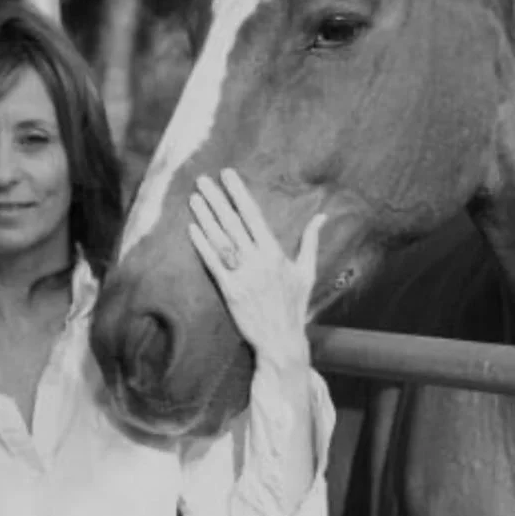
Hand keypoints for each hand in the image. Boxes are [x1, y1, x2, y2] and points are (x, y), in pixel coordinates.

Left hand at [187, 168, 325, 364]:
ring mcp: (242, 276)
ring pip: (220, 240)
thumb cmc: (294, 306)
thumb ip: (311, 242)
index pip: (253, 215)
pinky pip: (213, 264)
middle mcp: (258, 261)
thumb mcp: (307, 272)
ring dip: (205, 217)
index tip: (227, 175)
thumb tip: (322, 216)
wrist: (281, 340)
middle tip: (201, 180)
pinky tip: (192, 229)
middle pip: (233, 223)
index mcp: (275, 253)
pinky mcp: (229, 291)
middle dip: (217, 199)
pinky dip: (202, 246)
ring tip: (194, 198)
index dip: (239, 193)